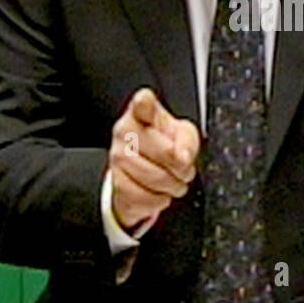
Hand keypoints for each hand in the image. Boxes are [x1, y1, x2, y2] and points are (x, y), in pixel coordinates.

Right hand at [108, 88, 199, 228]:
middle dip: (181, 167)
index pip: (142, 103)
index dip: (144, 104)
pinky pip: (143, 196)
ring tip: (174, 182)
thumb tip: (182, 156)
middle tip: (184, 170)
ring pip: (154, 177)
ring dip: (172, 185)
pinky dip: (158, 199)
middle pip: (163, 151)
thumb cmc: (165, 147)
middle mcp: (125, 130)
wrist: (146, 173)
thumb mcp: (184, 135)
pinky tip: (159, 192)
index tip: (144, 102)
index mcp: (143, 112)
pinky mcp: (115, 181)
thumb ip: (188, 141)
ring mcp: (117, 156)